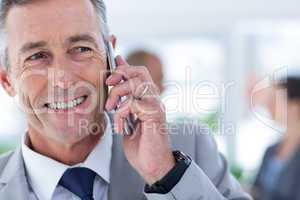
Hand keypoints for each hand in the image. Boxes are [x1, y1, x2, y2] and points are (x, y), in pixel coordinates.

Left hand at [105, 55, 174, 184]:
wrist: (153, 165)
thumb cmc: (141, 145)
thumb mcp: (127, 120)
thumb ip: (123, 103)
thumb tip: (116, 88)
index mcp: (147, 99)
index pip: (138, 72)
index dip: (124, 65)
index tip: (112, 65)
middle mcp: (153, 99)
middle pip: (139, 71)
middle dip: (120, 74)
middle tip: (108, 85)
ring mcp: (156, 106)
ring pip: (136, 83)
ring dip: (118, 94)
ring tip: (112, 110)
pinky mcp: (155, 115)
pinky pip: (133, 103)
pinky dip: (122, 114)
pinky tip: (121, 128)